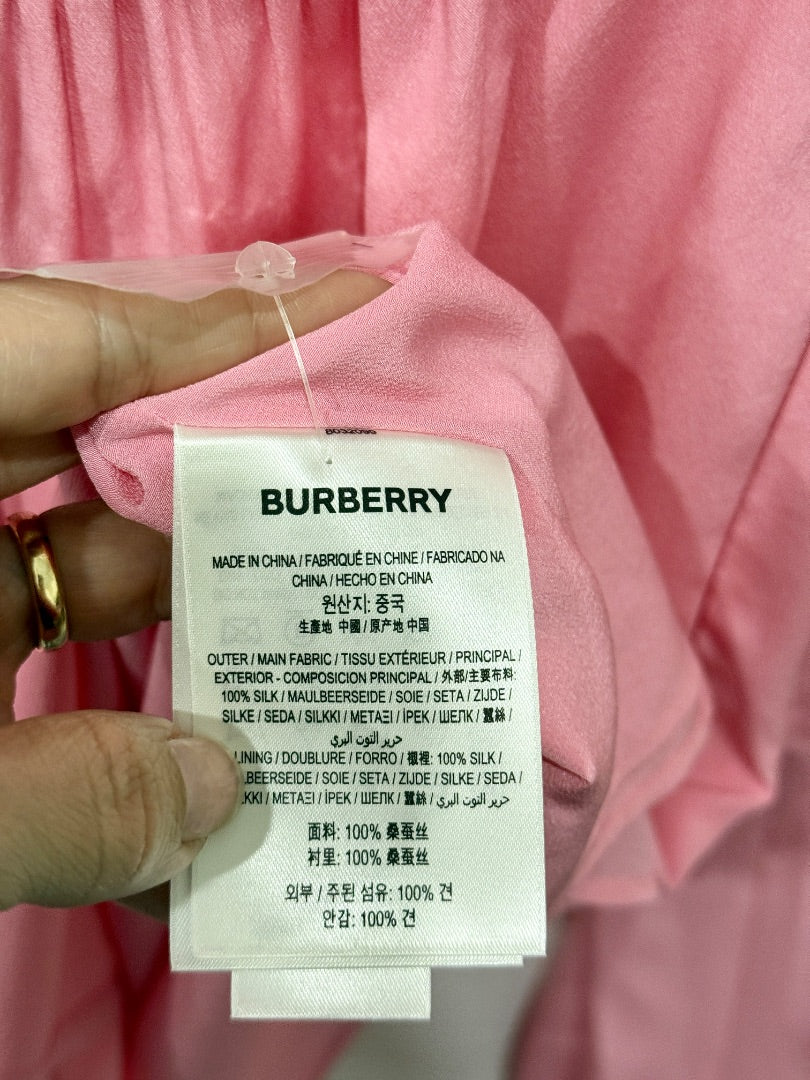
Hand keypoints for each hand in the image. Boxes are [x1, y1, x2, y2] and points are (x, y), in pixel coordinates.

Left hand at [0, 269, 387, 915]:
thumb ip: (70, 804)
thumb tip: (226, 794)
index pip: (64, 342)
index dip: (209, 321)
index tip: (350, 301)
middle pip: (106, 443)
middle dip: (241, 464)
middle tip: (375, 479)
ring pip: (94, 553)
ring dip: (204, 597)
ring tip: (331, 627)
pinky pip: (58, 637)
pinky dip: (136, 678)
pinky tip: (220, 733)